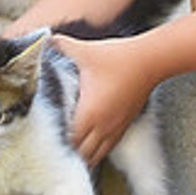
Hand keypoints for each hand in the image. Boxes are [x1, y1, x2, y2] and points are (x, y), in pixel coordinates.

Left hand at [53, 35, 152, 166]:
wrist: (150, 60)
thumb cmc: (118, 57)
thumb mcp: (86, 51)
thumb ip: (62, 45)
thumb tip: (46, 39)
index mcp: (90, 112)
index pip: (69, 141)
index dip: (56, 141)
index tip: (45, 137)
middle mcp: (103, 126)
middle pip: (82, 154)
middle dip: (67, 152)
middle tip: (54, 145)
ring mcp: (116, 128)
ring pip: (96, 155)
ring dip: (83, 154)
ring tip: (70, 150)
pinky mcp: (125, 125)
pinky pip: (109, 148)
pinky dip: (97, 150)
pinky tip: (91, 144)